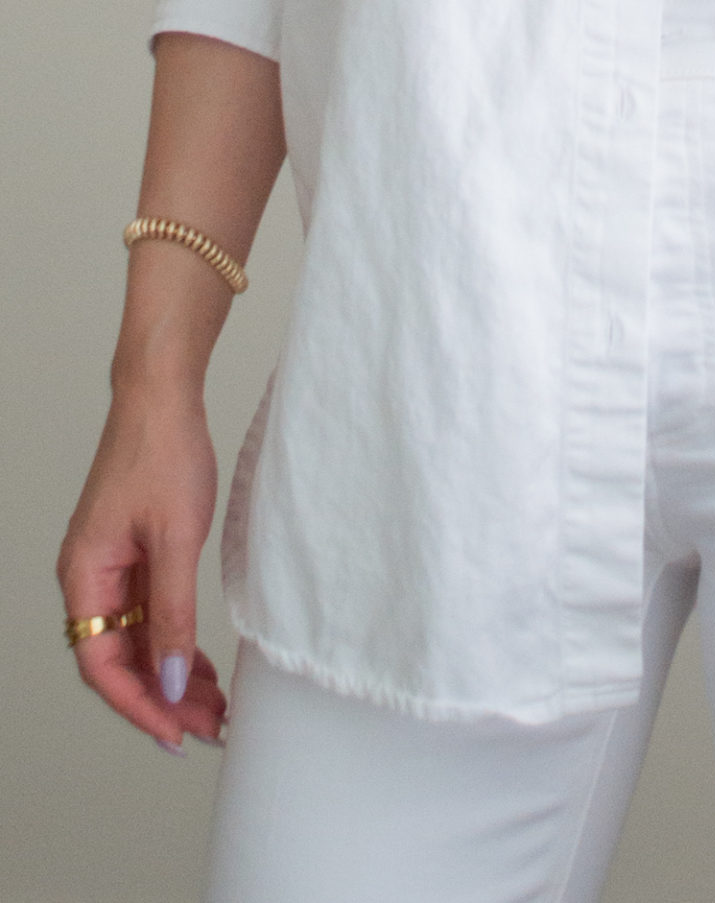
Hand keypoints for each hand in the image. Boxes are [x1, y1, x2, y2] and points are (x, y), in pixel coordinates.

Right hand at [57, 390, 226, 752]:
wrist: (163, 397)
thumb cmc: (163, 453)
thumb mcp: (175, 539)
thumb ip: (172, 613)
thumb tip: (167, 680)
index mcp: (85, 576)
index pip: (102, 665)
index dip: (139, 704)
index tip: (176, 734)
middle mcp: (90, 578)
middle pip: (119, 659)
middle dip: (161, 698)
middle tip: (209, 726)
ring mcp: (112, 568)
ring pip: (136, 640)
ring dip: (170, 674)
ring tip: (212, 705)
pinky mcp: (134, 555)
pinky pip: (148, 614)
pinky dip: (173, 641)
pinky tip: (199, 663)